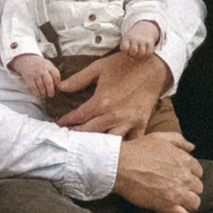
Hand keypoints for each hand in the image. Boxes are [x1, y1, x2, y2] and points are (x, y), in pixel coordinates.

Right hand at [8, 52, 62, 102]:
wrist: (27, 58)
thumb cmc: (40, 65)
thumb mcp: (48, 65)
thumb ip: (53, 73)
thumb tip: (59, 86)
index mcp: (49, 66)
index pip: (56, 75)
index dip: (57, 83)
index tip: (57, 87)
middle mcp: (42, 69)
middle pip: (48, 82)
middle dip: (50, 90)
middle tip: (51, 95)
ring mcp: (35, 73)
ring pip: (41, 86)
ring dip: (43, 93)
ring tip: (44, 95)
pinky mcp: (28, 77)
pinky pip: (33, 87)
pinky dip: (36, 92)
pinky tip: (38, 94)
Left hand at [53, 45, 173, 138]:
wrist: (152, 66)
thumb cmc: (124, 65)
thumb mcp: (99, 67)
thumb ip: (78, 79)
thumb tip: (61, 87)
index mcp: (102, 101)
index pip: (79, 116)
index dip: (67, 121)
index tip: (60, 125)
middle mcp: (114, 115)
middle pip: (90, 132)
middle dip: (77, 135)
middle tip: (68, 138)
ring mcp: (128, 122)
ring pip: (109, 141)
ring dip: (97, 144)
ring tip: (87, 144)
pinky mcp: (140, 124)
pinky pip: (130, 142)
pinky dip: (122, 147)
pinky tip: (113, 148)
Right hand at [115, 127, 200, 212]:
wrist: (121, 166)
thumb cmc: (137, 150)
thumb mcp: (159, 138)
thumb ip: (179, 140)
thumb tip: (192, 147)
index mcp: (184, 160)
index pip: (198, 171)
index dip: (191, 175)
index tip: (182, 177)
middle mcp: (184, 176)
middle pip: (198, 188)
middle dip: (190, 189)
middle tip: (179, 190)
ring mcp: (177, 192)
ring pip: (195, 203)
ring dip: (188, 203)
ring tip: (180, 203)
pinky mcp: (168, 206)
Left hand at [119, 23, 163, 55]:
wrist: (144, 28)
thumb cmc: (132, 39)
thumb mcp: (126, 41)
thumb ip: (126, 51)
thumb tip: (132, 60)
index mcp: (127, 38)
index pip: (124, 48)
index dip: (125, 53)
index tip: (127, 51)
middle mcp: (135, 38)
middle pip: (133, 51)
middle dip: (133, 55)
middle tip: (134, 53)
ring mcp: (143, 40)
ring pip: (141, 53)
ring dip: (140, 56)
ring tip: (139, 53)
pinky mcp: (150, 42)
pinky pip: (149, 53)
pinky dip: (147, 55)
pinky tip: (145, 52)